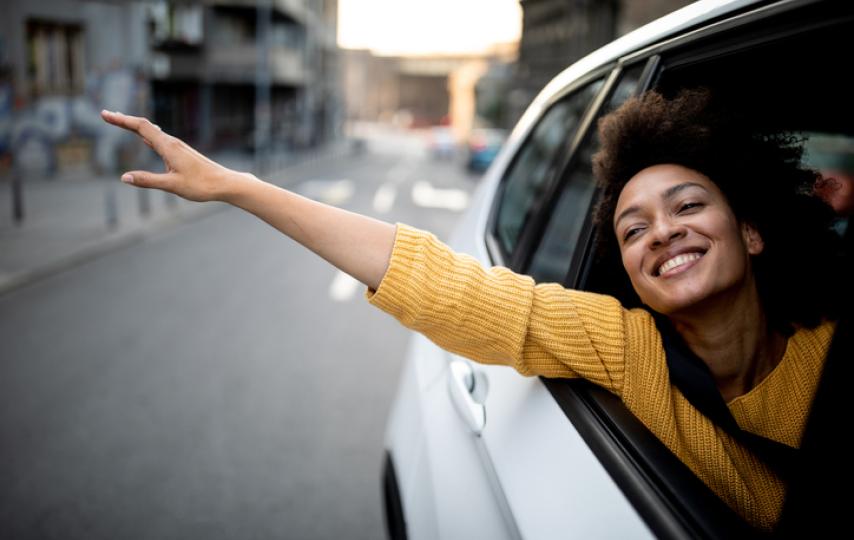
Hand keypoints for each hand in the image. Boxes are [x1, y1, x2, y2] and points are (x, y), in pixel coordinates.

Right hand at [100, 110, 245, 201]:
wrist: (225, 183)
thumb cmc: (202, 185)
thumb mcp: (172, 185)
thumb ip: (148, 181)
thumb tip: (124, 177)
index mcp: (168, 147)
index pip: (140, 128)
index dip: (122, 120)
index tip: (105, 114)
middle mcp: (172, 143)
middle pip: (145, 126)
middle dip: (124, 120)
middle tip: (106, 115)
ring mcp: (178, 147)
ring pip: (153, 132)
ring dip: (135, 127)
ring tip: (121, 122)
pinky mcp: (182, 153)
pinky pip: (160, 140)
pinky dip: (147, 135)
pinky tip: (146, 139)